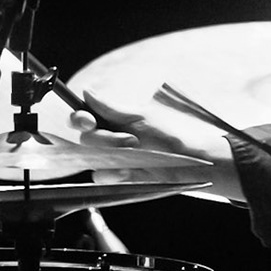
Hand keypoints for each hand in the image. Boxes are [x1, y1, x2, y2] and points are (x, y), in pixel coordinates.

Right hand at [71, 89, 243, 199]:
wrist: (189, 163)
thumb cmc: (169, 136)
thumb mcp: (141, 119)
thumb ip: (111, 109)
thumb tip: (87, 92)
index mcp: (113, 121)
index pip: (83, 118)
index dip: (80, 119)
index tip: (88, 121)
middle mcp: (109, 139)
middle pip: (86, 139)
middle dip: (104, 139)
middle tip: (130, 140)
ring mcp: (113, 159)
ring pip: (91, 159)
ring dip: (110, 157)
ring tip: (134, 154)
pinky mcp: (118, 177)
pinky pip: (101, 177)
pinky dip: (112, 174)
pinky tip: (127, 171)